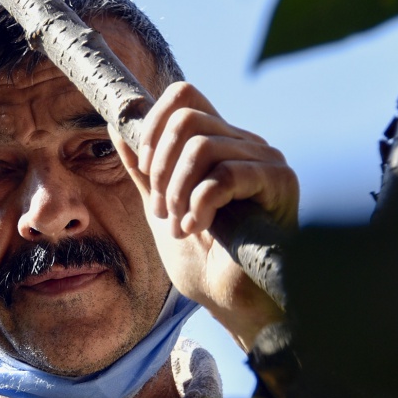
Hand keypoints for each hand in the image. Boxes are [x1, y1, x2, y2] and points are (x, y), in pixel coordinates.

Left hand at [119, 82, 297, 350]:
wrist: (233, 301)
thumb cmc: (204, 260)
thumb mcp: (162, 208)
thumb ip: (144, 171)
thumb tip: (118, 126)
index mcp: (221, 143)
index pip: (184, 96)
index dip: (152, 125)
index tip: (144, 169)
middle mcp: (246, 143)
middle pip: (187, 117)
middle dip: (160, 166)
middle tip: (161, 209)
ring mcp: (266, 161)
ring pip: (201, 146)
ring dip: (177, 191)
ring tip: (178, 225)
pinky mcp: (280, 183)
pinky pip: (225, 175)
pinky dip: (199, 204)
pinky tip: (195, 230)